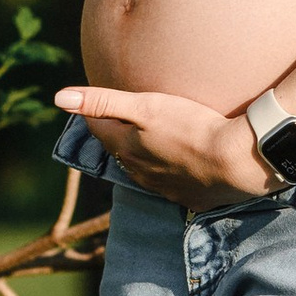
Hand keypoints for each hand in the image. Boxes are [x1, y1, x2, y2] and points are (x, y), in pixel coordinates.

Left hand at [55, 82, 274, 208]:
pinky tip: (179, 162)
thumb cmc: (191, 126)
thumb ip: (102, 102)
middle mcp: (137, 172)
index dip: (95, 111)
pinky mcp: (187, 196)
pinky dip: (167, 170)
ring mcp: (162, 187)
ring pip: (140, 168)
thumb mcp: (146, 106)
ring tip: (151, 138)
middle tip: (124, 115)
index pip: (97, 127)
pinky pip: (168, 183)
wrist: (236, 161)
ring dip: (141, 154)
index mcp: (124, 148)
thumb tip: (58, 98)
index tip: (100, 98)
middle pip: (118, 149)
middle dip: (117, 133)